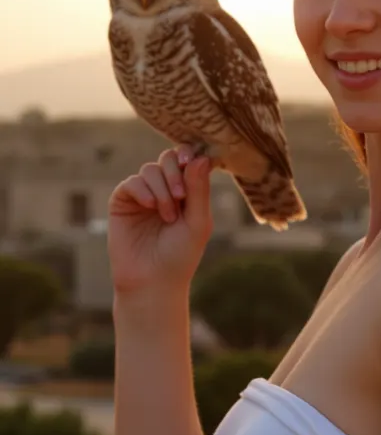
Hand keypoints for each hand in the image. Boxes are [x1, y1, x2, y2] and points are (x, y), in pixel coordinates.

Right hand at [107, 146, 213, 296]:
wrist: (152, 281)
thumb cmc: (180, 255)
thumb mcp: (198, 222)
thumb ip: (199, 190)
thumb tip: (203, 157)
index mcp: (187, 192)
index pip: (189, 160)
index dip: (190, 154)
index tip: (192, 161)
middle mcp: (165, 189)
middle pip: (169, 158)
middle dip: (176, 172)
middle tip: (181, 197)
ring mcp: (143, 195)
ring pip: (151, 169)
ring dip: (162, 189)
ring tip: (168, 216)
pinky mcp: (123, 202)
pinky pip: (132, 182)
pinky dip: (143, 190)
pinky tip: (150, 207)